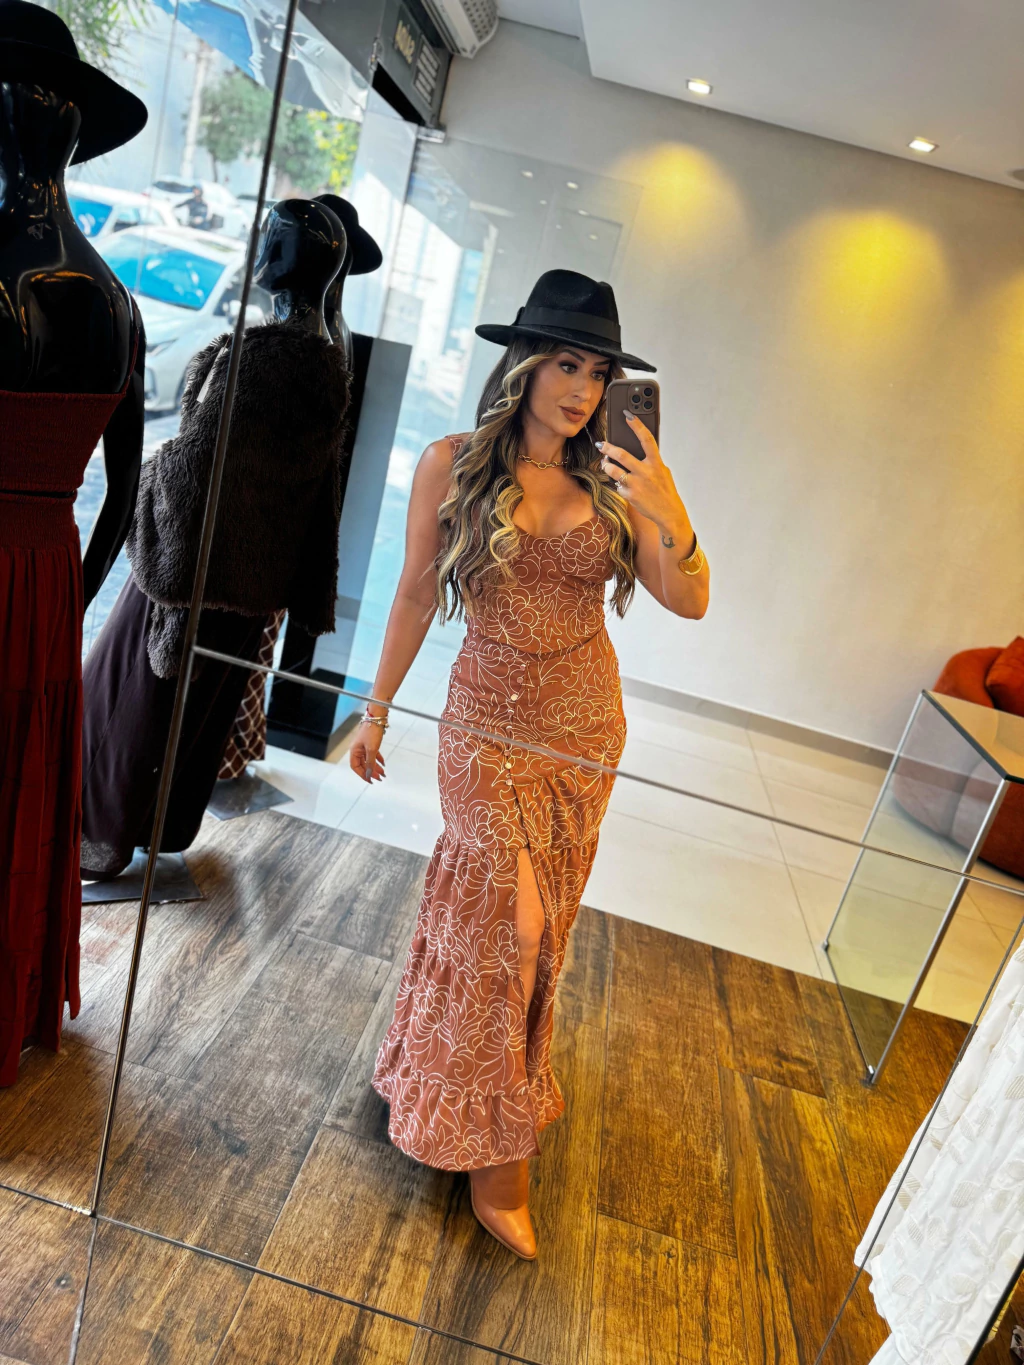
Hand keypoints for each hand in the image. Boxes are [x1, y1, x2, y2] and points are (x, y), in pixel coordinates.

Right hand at [349, 719, 386, 782]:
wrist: (377, 718)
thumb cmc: (372, 732)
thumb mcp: (372, 749)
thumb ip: (370, 763)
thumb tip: (369, 774)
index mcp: (354, 751)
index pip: (355, 767)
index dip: (362, 774)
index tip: (370, 780)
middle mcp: (357, 749)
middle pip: (363, 764)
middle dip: (371, 772)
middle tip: (379, 778)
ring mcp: (364, 746)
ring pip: (369, 760)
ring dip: (376, 767)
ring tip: (383, 774)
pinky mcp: (370, 743)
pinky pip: (373, 754)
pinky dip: (378, 759)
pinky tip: (383, 764)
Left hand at [596, 413, 686, 533]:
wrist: (668, 513)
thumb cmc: (665, 490)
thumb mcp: (662, 471)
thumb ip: (650, 461)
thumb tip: (634, 451)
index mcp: (656, 463)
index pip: (646, 439)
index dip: (637, 426)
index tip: (628, 415)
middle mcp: (646, 472)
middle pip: (621, 454)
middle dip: (607, 447)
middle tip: (600, 444)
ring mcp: (636, 484)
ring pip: (612, 470)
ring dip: (606, 465)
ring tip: (606, 464)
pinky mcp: (629, 495)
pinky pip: (617, 485)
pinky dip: (618, 484)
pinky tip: (624, 485)